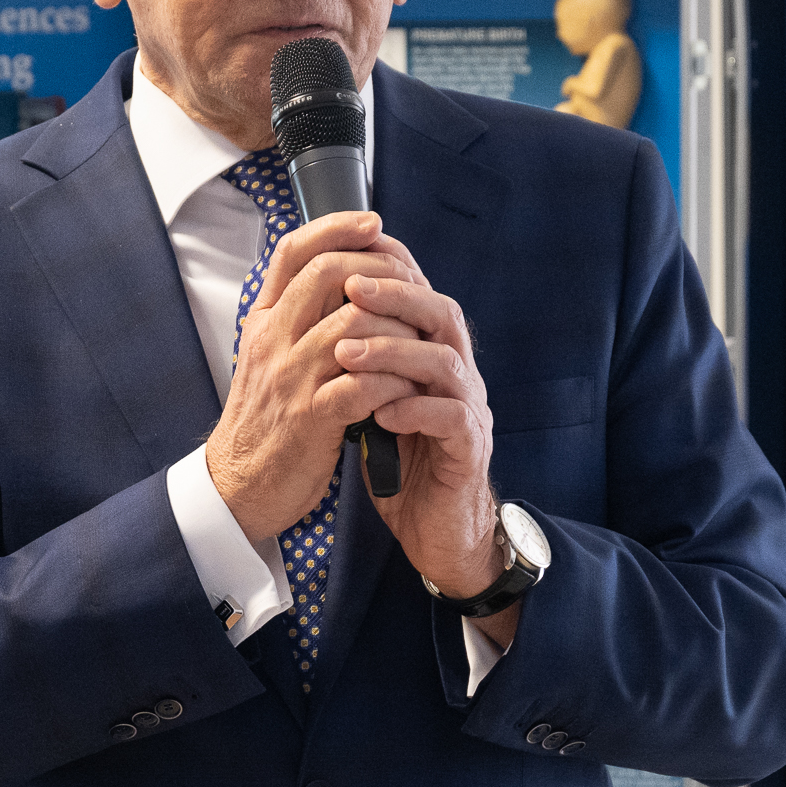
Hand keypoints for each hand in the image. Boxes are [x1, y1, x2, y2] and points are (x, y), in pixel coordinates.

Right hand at [206, 212, 425, 541]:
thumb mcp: (268, 359)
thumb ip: (295, 320)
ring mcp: (290, 377)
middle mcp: (272, 340)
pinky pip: (364, 383)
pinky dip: (395, 380)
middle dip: (379, 269)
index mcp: (262, 322)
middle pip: (326, 273)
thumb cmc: (266, 423)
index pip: (294, 252)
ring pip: (352, 322)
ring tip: (420, 336)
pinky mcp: (310, 417)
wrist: (240, 486)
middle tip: (412, 279)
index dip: (335, 227)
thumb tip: (338, 281)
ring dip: (398, 325)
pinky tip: (409, 385)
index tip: (373, 222)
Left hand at [333, 268, 512, 635]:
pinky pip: (452, 417)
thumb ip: (359, 363)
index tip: (346, 257)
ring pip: (446, 361)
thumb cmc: (400, 462)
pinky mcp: (470, 448)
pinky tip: (381, 413)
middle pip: (440, 313)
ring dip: (395, 352)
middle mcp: (458, 374)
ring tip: (348, 354)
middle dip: (395, 296)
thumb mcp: (371, 402)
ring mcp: (470, 409)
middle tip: (351, 290)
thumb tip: (315, 318)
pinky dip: (416, 410)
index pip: (420, 293)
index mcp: (433, 355)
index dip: (390, 269)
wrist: (435, 529)